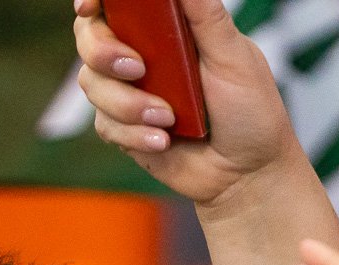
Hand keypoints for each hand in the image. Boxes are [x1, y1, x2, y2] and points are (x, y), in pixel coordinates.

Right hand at [73, 0, 300, 206]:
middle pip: (90, 38)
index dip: (97, 1)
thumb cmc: (250, 111)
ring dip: (129, 104)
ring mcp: (129, 92)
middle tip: (136, 68)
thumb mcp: (235, 57)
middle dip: (104, 52)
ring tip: (168, 120)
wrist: (244, 173)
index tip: (89, 8)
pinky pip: (104, 124)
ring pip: (92, 84)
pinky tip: (164, 141)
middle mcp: (143, 54)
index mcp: (169, 28)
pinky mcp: (122, 128)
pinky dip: (134, 134)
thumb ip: (206, 17)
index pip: (120, 4)